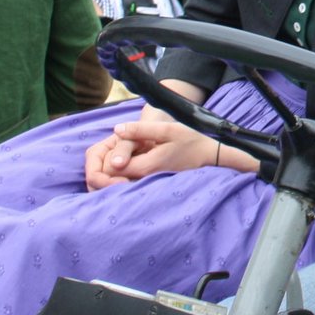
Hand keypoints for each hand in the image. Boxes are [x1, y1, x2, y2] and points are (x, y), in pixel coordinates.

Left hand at [84, 119, 219, 189]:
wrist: (209, 156)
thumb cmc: (190, 141)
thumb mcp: (167, 130)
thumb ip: (141, 130)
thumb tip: (116, 129)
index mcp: (146, 166)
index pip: (111, 169)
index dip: (106, 157)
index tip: (114, 143)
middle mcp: (144, 180)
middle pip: (111, 180)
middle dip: (105, 165)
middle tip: (114, 148)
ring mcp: (147, 185)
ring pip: (117, 184)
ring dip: (112, 171)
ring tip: (120, 155)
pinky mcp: (149, 185)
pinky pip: (127, 184)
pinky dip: (121, 175)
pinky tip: (128, 161)